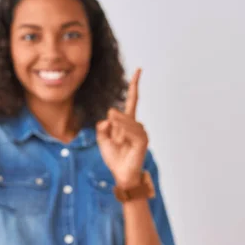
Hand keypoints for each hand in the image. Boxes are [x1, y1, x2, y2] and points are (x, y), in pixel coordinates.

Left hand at [96, 68, 147, 188]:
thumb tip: (108, 120)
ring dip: (120, 121)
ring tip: (111, 121)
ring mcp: (141, 134)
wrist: (120, 174)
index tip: (138, 70)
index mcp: (126, 123)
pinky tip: (120, 133)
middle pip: (129, 111)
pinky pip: (135, 132)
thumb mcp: (101, 139)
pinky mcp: (142, 143)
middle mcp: (136, 126)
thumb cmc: (113, 157)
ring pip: (130, 121)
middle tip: (109, 116)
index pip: (132, 100)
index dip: (134, 86)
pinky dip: (126, 130)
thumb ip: (102, 127)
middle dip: (117, 115)